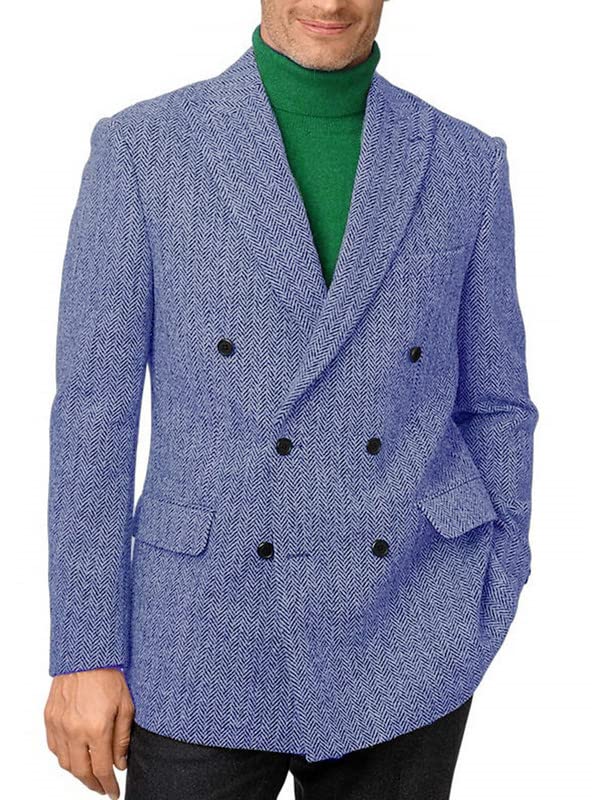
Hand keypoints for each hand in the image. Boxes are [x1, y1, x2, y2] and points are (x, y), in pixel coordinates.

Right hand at [44, 667, 134, 798]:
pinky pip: (54, 747)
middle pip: (81, 771)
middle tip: (102, 788)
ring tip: (90, 775)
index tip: (114, 792)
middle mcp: (74, 730)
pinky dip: (65, 757)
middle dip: (93, 784)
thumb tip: (121, 763)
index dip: (109, 784)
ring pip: (66, 763)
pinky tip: (75, 757)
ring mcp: (59, 725)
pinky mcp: (50, 718)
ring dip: (78, 773)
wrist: (86, 654)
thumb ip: (123, 738)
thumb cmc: (109, 674)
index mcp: (96, 728)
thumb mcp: (126, 705)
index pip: (102, 768)